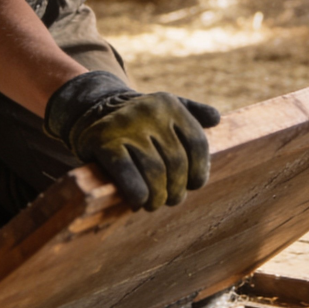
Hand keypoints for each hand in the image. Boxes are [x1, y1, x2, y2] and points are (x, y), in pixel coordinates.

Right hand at [44, 70, 220, 210]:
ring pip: (154, 172)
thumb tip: (216, 119)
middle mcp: (150, 112)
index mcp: (170, 105)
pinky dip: (137, 193)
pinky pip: (127, 174)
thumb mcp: (164, 106)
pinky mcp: (103, 141)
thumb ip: (192, 112)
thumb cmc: (138, 119)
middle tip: (172, 198)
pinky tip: (139, 201)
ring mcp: (126, 126)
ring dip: (158, 196)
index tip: (194, 184)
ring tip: (155, 203)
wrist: (92, 108)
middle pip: (176, 162)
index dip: (200, 170)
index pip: (197, 143)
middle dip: (177, 188)